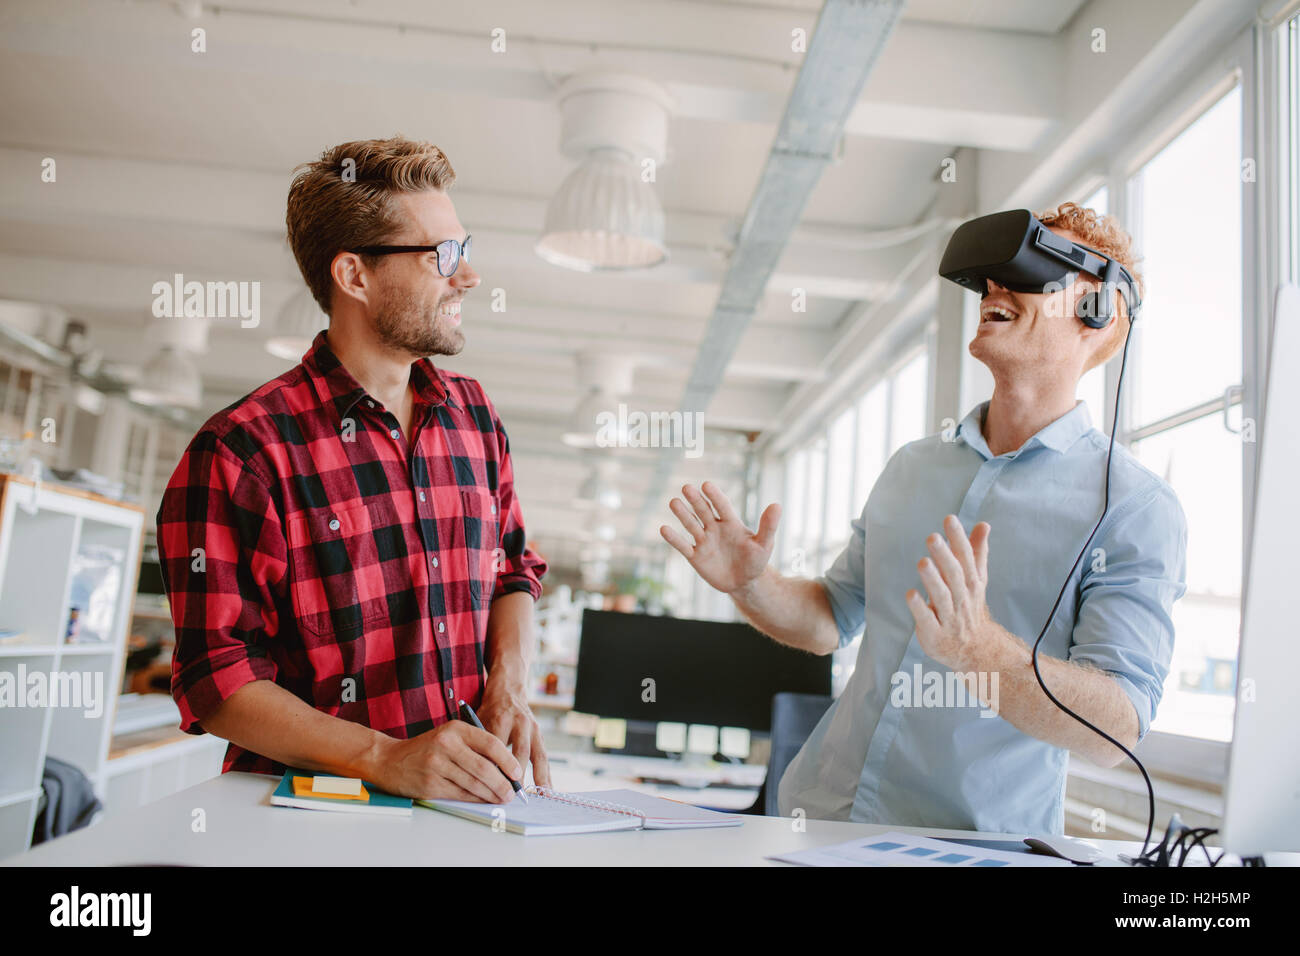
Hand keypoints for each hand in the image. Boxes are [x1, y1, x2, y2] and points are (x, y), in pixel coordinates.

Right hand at [379, 720, 522, 802]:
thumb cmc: (427, 748)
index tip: (517, 772)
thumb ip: (474, 747)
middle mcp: (446, 744)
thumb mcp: (449, 737)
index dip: (507, 760)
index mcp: (455, 729)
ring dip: (491, 794)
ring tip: (501, 798)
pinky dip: (475, 799)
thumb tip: (504, 769)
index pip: (490, 743)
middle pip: (484, 767)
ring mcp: (436, 764)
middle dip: (502, 783)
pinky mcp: (430, 783)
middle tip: (512, 793)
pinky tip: (484, 800)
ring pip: (473, 783)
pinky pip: (460, 794)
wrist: (389, 760)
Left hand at [479, 681, 550, 787]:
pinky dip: (547, 774)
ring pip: (536, 755)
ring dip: (537, 777)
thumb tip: (477, 772)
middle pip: (519, 752)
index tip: (490, 787)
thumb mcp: (479, 720)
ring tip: (537, 797)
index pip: (497, 747)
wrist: (508, 690)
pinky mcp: (540, 734)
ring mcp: (533, 728)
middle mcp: (519, 723)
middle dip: (516, 776)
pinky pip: (544, 757)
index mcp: (500, 718)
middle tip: (511, 797)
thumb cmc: (489, 710)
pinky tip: (548, 790)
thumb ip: (479, 742)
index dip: (495, 767)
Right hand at [660, 481, 780, 595]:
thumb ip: (768, 526)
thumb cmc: (756, 560)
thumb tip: (777, 505)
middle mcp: (715, 528)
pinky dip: (674, 539)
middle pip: (703, 511)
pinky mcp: (696, 556)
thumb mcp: (764, 544)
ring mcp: (704, 541)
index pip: (722, 506)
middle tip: (686, 487)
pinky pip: (683, 546)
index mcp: (731, 523)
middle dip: (695, 500)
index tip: (706, 484)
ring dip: (682, 514)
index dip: (715, 496)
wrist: (744, 582)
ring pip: (691, 525)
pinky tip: (664, 529)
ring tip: (673, 502)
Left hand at [904, 515, 992, 671]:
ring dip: (932, 579)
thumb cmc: (969, 607)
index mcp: (971, 583)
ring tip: (923, 562)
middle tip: (933, 537)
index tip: (949, 519)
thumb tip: (983, 524)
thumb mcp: (976, 580)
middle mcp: (962, 599)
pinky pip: (927, 620)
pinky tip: (910, 594)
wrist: (976, 649)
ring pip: (942, 597)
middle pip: (954, 575)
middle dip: (944, 556)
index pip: (966, 558)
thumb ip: (976, 552)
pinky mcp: (935, 634)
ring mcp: (949, 617)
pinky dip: (920, 608)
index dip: (958, 539)